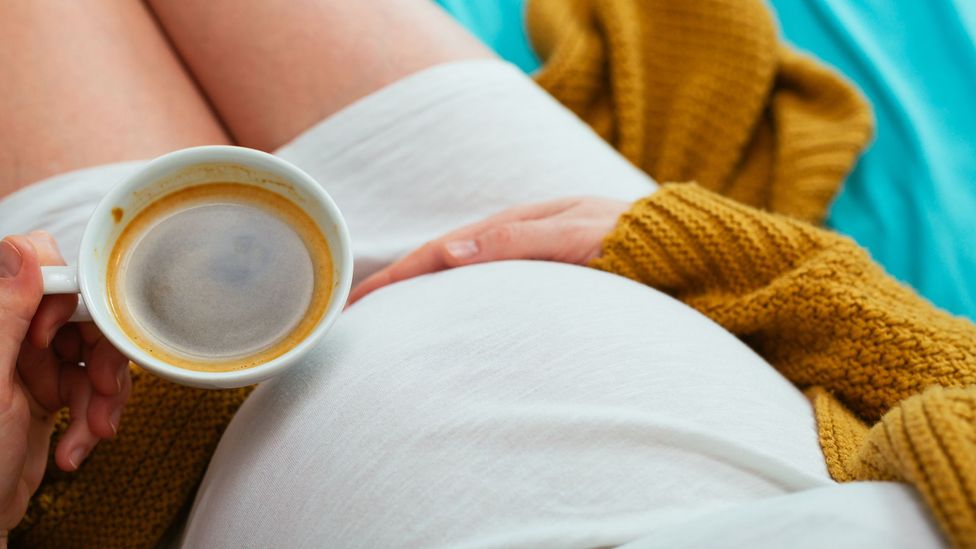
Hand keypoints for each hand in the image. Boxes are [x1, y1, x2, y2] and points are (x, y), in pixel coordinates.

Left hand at [0, 233, 130, 530]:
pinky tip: (76, 446)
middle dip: (100, 358)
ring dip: (102, 398)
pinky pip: (91, 391)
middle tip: (104, 388)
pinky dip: (93, 419)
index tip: (64, 338)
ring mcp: (32, 367)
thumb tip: (23, 249)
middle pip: (82, 318)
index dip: (70, 302)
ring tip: (93, 431)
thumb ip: (6, 313)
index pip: (46, 275)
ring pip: (94, 356)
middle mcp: (12, 337)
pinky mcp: (50, 396)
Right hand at [349, 197, 629, 303]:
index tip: (358, 300)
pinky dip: (457, 302)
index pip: (442, 250)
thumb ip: (521, 240)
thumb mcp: (581, 235)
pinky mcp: (547, 282)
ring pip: (462, 277)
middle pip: (443, 262)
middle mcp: (518, 239)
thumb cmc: (640, 242)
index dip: (398, 274)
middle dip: (399, 285)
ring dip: (423, 294)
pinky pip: (488, 291)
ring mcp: (530, 260)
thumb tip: (451, 253)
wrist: (692, 254)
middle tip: (356, 313)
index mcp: (519, 224)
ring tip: (388, 319)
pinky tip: (448, 320)